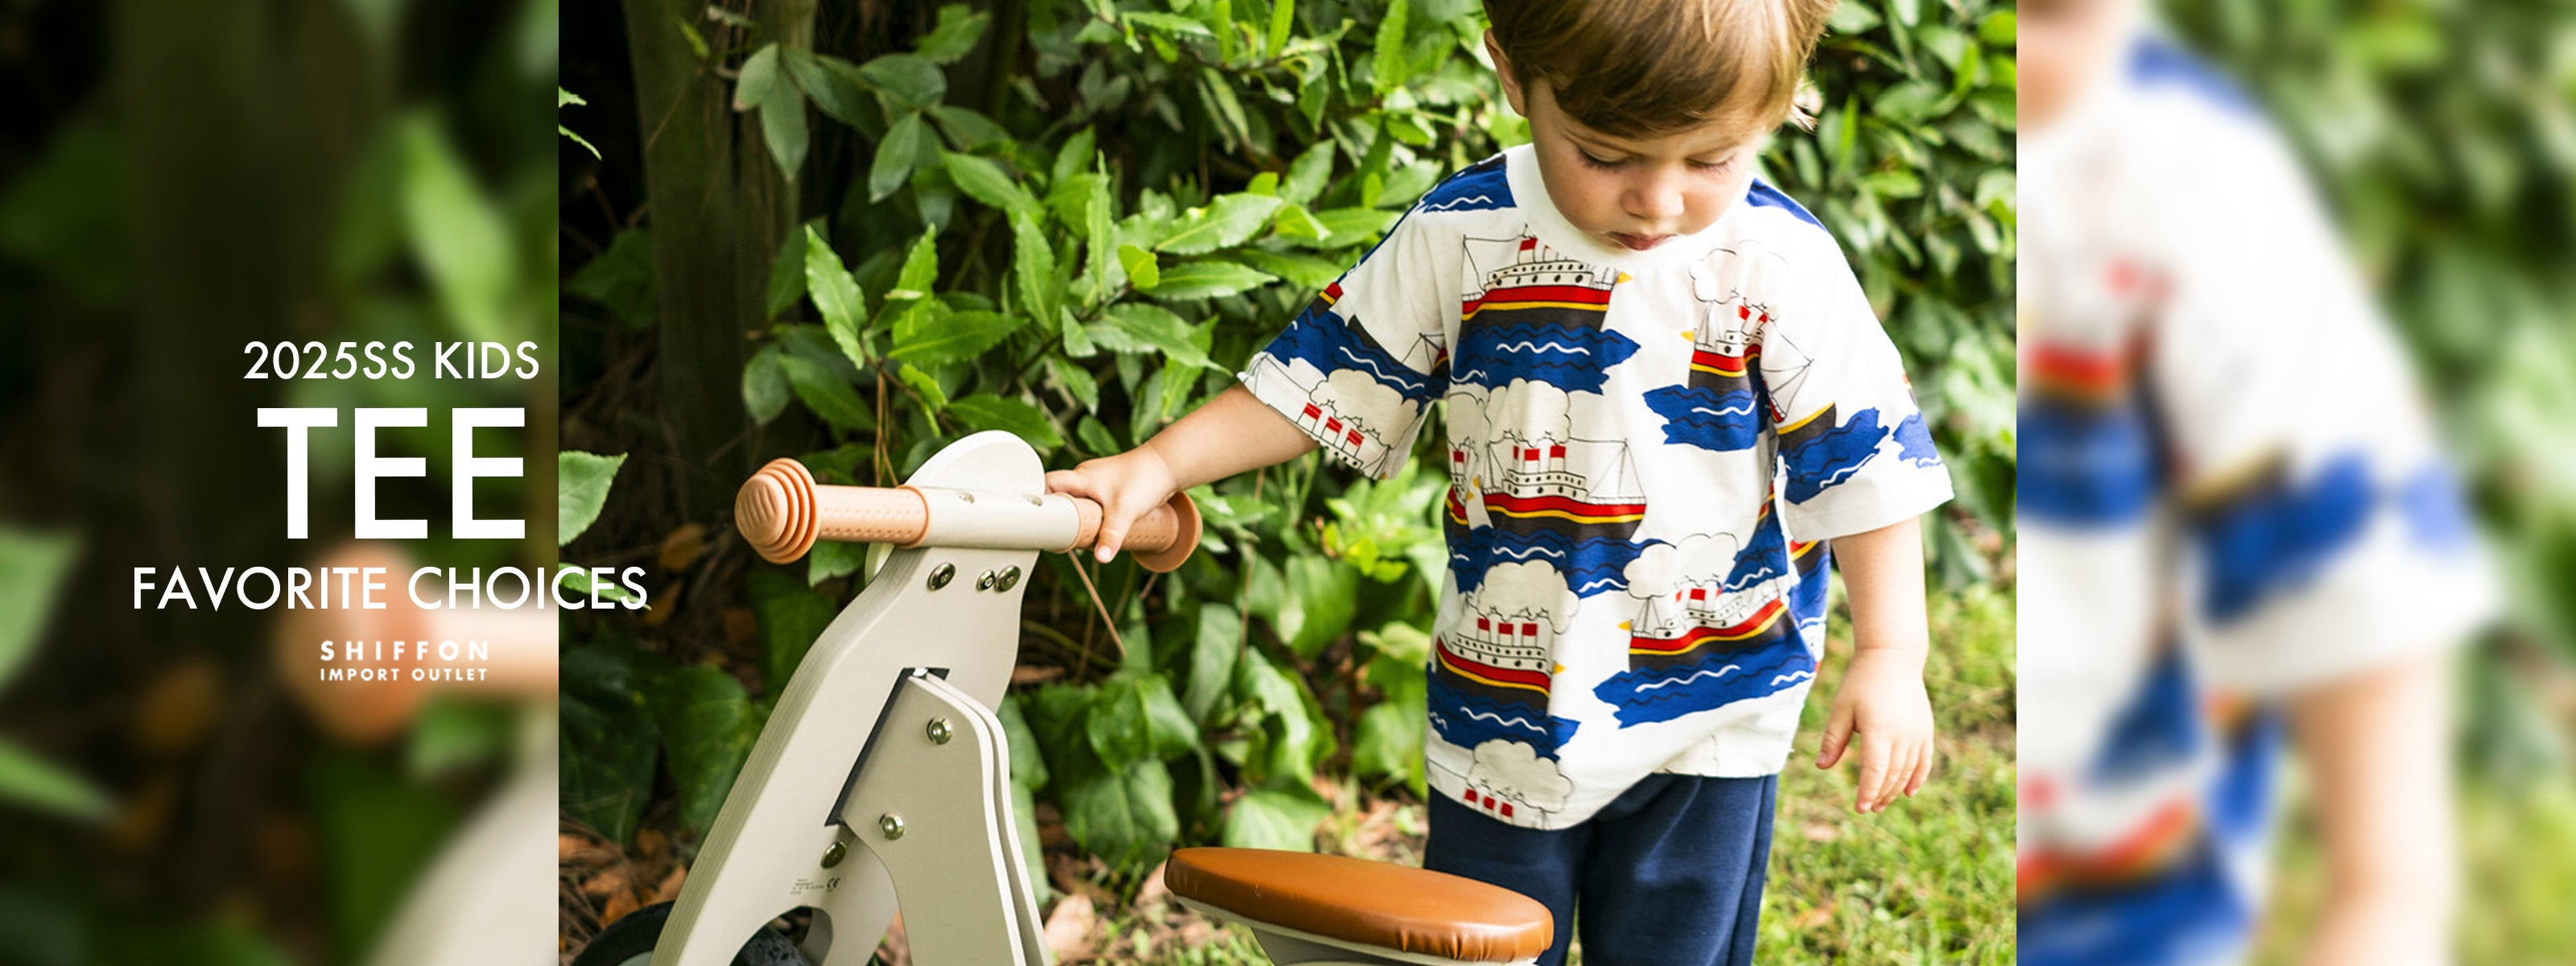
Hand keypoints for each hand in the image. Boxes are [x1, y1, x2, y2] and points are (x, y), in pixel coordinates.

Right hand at [1043, 446, 1180, 562]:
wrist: (1168, 466)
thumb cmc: (1145, 480)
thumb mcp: (1125, 512)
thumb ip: (1111, 536)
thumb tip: (1100, 558)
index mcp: (1080, 477)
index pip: (1047, 484)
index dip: (1036, 499)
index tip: (1032, 520)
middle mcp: (1084, 476)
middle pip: (1058, 495)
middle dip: (1054, 515)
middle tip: (1052, 535)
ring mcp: (1095, 481)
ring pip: (1074, 500)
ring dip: (1072, 516)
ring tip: (1072, 536)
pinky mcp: (1107, 488)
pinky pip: (1087, 502)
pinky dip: (1086, 514)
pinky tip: (1091, 527)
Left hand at [1815, 649, 1934, 812]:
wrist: (1893, 658)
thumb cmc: (1861, 682)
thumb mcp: (1841, 709)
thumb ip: (1833, 740)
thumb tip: (1821, 767)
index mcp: (1878, 731)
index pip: (1875, 771)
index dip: (1867, 792)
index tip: (1859, 808)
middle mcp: (1902, 736)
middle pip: (1892, 776)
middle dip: (1879, 795)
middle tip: (1868, 808)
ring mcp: (1917, 734)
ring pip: (1908, 771)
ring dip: (1895, 790)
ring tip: (1881, 803)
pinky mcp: (1926, 730)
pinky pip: (1924, 761)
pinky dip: (1917, 778)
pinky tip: (1909, 792)